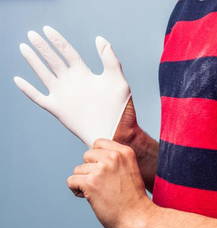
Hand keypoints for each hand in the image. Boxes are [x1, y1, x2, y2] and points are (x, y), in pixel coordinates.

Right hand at [14, 26, 130, 145]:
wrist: (116, 131)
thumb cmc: (121, 107)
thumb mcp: (117, 79)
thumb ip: (110, 59)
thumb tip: (99, 38)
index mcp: (84, 73)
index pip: (68, 52)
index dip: (58, 40)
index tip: (47, 29)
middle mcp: (72, 82)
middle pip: (53, 60)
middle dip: (42, 47)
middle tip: (31, 34)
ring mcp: (63, 95)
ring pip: (44, 74)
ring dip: (33, 61)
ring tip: (24, 47)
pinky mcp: (58, 109)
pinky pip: (39, 98)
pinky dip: (28, 90)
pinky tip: (18, 80)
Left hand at [67, 139, 153, 227]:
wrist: (139, 218)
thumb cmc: (133, 199)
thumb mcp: (130, 170)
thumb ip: (115, 160)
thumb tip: (91, 156)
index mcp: (125, 152)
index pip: (99, 143)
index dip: (97, 158)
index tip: (105, 171)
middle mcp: (113, 157)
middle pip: (87, 155)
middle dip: (91, 170)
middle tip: (104, 185)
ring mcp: (101, 169)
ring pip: (78, 170)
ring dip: (84, 182)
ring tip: (100, 193)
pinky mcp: (90, 183)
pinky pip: (71, 181)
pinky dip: (77, 191)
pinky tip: (91, 198)